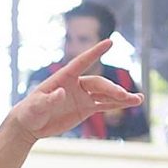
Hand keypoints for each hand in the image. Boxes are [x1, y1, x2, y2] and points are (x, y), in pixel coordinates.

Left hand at [7, 40, 143, 141]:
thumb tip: (61, 93)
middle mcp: (76, 84)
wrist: (30, 125)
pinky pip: (104, 105)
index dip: (95, 52)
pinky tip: (131, 103)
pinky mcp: (85, 108)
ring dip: (121, 97)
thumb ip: (49, 100)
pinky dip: (117, 105)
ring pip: (105, 94)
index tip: (110, 42)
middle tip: (123, 96)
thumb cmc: (29, 111)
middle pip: (99, 84)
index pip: (82, 62)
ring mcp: (83, 96)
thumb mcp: (36, 106)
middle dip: (112, 89)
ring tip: (138, 100)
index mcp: (64, 77)